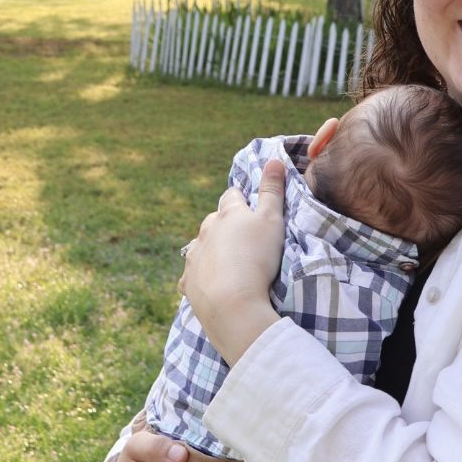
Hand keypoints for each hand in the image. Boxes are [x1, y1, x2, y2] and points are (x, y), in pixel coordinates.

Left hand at [180, 158, 286, 365]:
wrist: (232, 303)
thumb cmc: (258, 258)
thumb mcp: (273, 221)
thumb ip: (272, 191)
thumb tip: (274, 159)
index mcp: (227, 214)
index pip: (232, 196)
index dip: (241, 199)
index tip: (249, 205)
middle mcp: (205, 231)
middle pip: (214, 220)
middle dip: (225, 225)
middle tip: (242, 238)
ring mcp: (194, 257)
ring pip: (201, 246)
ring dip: (212, 250)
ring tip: (228, 262)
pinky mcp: (188, 282)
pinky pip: (192, 275)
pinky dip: (201, 276)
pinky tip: (210, 284)